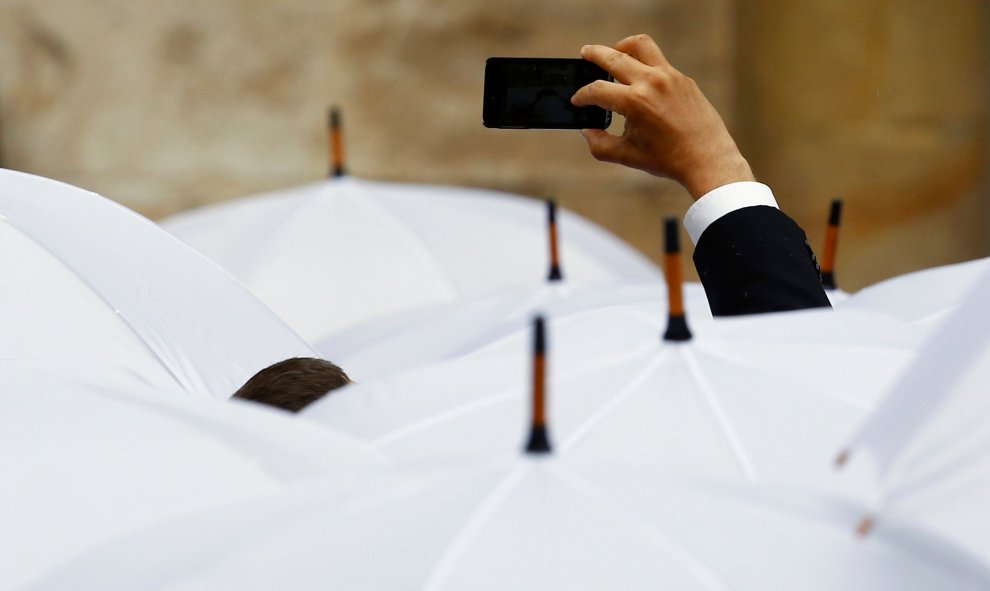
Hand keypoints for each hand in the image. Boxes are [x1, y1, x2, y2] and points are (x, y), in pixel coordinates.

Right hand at [571, 34, 753, 199]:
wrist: (707, 159)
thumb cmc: (668, 159)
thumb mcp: (627, 155)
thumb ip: (599, 144)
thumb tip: (587, 131)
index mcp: (634, 102)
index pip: (597, 89)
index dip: (582, 95)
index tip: (578, 100)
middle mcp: (651, 82)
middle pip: (613, 56)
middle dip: (593, 55)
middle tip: (584, 55)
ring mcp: (669, 76)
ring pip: (640, 45)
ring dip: (622, 46)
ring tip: (613, 54)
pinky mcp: (682, 78)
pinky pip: (658, 60)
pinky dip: (643, 63)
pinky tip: (638, 77)